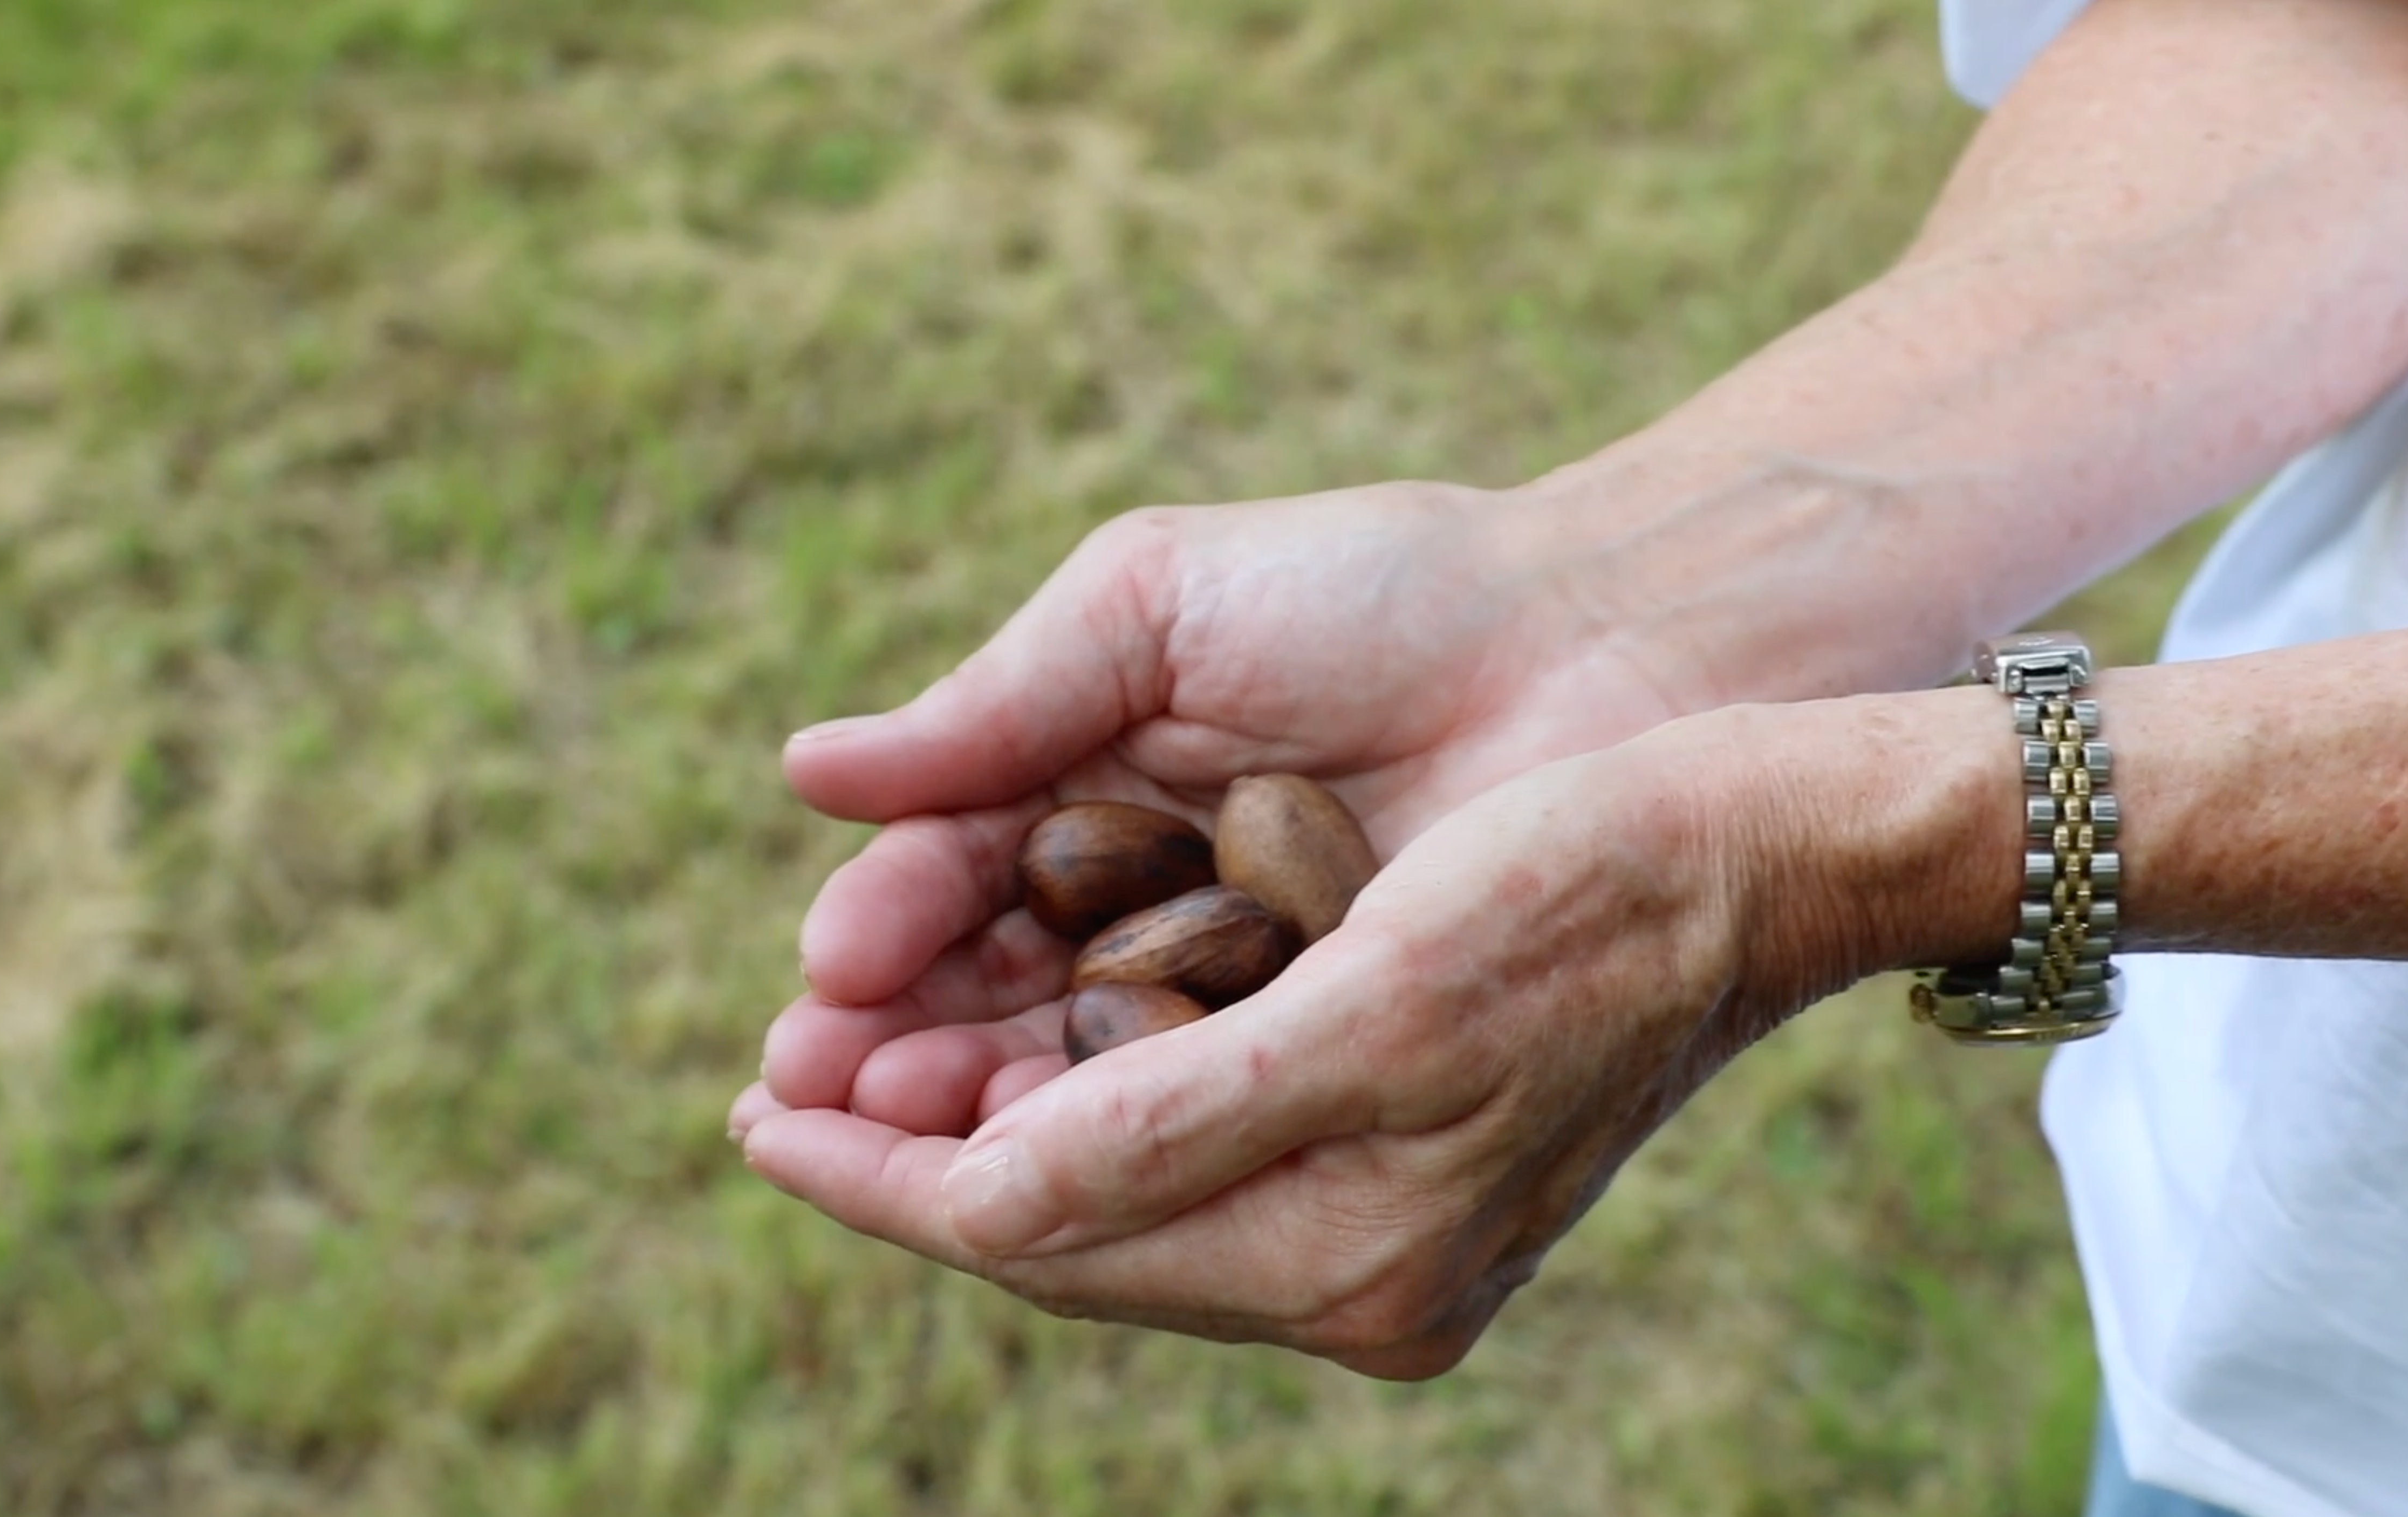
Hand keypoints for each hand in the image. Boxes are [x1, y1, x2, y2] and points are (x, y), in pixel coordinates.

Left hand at [733, 706, 1891, 1377]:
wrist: (1758, 834)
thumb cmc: (1589, 889)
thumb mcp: (1378, 1013)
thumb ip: (1167, 1133)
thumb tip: (977, 1199)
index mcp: (1355, 1267)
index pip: (1050, 1240)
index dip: (888, 1178)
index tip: (755, 1111)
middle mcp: (1354, 1268)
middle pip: (1066, 1221)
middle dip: (913, 1143)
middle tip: (775, 1071)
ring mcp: (1374, 1209)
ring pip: (1109, 1170)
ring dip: (978, 1103)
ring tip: (850, 1044)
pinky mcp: (1388, 1128)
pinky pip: (1180, 1120)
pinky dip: (1075, 1069)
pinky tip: (1003, 1025)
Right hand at [763, 481, 1704, 1137]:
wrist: (1601, 642)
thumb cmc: (1382, 594)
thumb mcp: (1159, 611)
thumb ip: (997, 704)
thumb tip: (806, 775)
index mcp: (1086, 811)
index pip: (946, 900)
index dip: (877, 944)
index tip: (822, 982)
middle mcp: (1141, 928)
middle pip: (985, 1021)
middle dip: (895, 1061)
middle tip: (815, 1091)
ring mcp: (1233, 1013)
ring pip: (1078, 1096)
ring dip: (978, 1123)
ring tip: (897, 1129)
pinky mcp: (1325, 1077)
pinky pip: (1205, 1126)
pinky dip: (1123, 1146)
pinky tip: (1052, 1157)